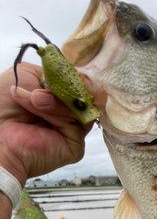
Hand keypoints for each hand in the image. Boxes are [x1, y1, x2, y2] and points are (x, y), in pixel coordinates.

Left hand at [0, 62, 93, 186]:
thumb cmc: (3, 105)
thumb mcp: (27, 74)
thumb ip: (54, 73)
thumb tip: (78, 76)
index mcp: (58, 99)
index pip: (80, 84)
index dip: (75, 77)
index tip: (63, 72)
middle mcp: (68, 115)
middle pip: (86, 95)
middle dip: (66, 86)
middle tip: (44, 86)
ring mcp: (73, 131)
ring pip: (83, 107)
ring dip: (56, 99)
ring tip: (34, 99)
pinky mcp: (76, 146)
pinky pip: (79, 123)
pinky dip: (58, 112)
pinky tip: (39, 112)